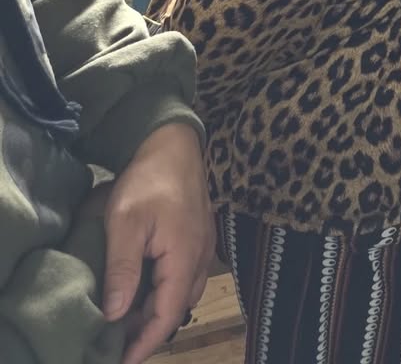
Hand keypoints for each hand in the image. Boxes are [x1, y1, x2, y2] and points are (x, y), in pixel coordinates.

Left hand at [101, 121, 213, 363]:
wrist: (175, 140)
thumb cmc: (149, 179)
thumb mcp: (125, 221)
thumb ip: (123, 269)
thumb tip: (116, 315)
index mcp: (185, 258)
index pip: (167, 317)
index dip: (144, 344)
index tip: (121, 361)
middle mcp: (201, 257)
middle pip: (176, 308)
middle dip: (148, 330)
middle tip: (116, 343)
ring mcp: (203, 245)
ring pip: (182, 293)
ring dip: (156, 310)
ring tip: (125, 321)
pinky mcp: (199, 235)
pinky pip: (184, 276)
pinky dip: (163, 290)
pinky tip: (143, 288)